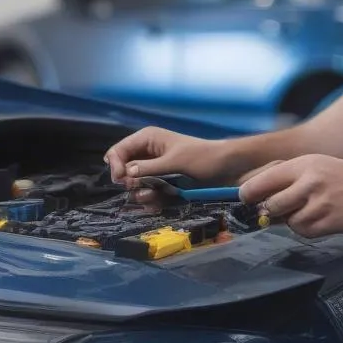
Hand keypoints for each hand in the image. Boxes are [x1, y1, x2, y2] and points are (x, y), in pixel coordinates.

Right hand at [105, 127, 232, 205]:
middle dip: (130, 183)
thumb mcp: (175, 161)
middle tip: (142, 188)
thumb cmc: (203, 158)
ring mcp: (154, 169)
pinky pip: (147, 193)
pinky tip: (160, 203)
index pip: (118, 151)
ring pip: (134, 185)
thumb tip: (126, 174)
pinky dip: (151, 200)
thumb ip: (149, 168)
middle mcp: (147, 153)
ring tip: (156, 196)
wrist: (226, 169)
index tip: (122, 181)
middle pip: (123, 170)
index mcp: (148, 139)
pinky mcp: (162, 183)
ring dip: (142, 193)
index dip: (115, 166)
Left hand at [239, 155, 342, 237]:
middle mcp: (308, 182)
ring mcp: (317, 204)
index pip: (262, 181)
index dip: (248, 194)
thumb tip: (263, 192)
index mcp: (305, 164)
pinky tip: (324, 218)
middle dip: (271, 211)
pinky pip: (303, 231)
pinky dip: (307, 229)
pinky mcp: (327, 224)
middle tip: (279, 210)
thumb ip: (293, 176)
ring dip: (292, 220)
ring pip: (286, 220)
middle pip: (270, 204)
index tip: (246, 199)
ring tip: (312, 210)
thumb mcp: (321, 165)